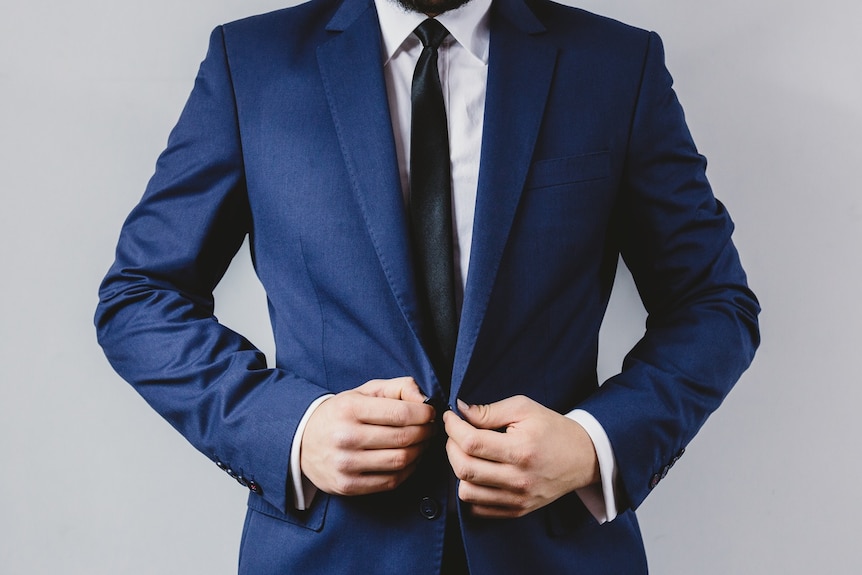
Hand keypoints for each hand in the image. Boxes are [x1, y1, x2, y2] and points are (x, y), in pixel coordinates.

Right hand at [300, 377, 435, 495]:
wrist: (301, 442)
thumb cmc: (341, 413)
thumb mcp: (363, 392)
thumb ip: (398, 387)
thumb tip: (424, 399)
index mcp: (349, 408)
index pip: (400, 413)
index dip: (424, 414)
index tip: (430, 413)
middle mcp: (346, 437)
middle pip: (403, 438)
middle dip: (425, 432)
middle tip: (430, 428)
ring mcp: (346, 464)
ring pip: (400, 461)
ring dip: (420, 451)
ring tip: (421, 442)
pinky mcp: (347, 486)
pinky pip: (391, 481)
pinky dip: (408, 470)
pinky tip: (409, 459)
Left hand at [444, 396, 598, 518]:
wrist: (583, 457)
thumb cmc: (552, 429)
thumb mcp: (524, 408)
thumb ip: (489, 411)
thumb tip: (459, 411)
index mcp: (521, 450)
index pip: (472, 442)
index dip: (453, 427)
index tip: (451, 417)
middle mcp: (518, 479)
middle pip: (464, 468)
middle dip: (451, 447)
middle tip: (457, 434)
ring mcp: (518, 499)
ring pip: (466, 492)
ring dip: (459, 470)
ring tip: (468, 454)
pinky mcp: (517, 511)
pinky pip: (478, 509)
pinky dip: (471, 491)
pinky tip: (478, 473)